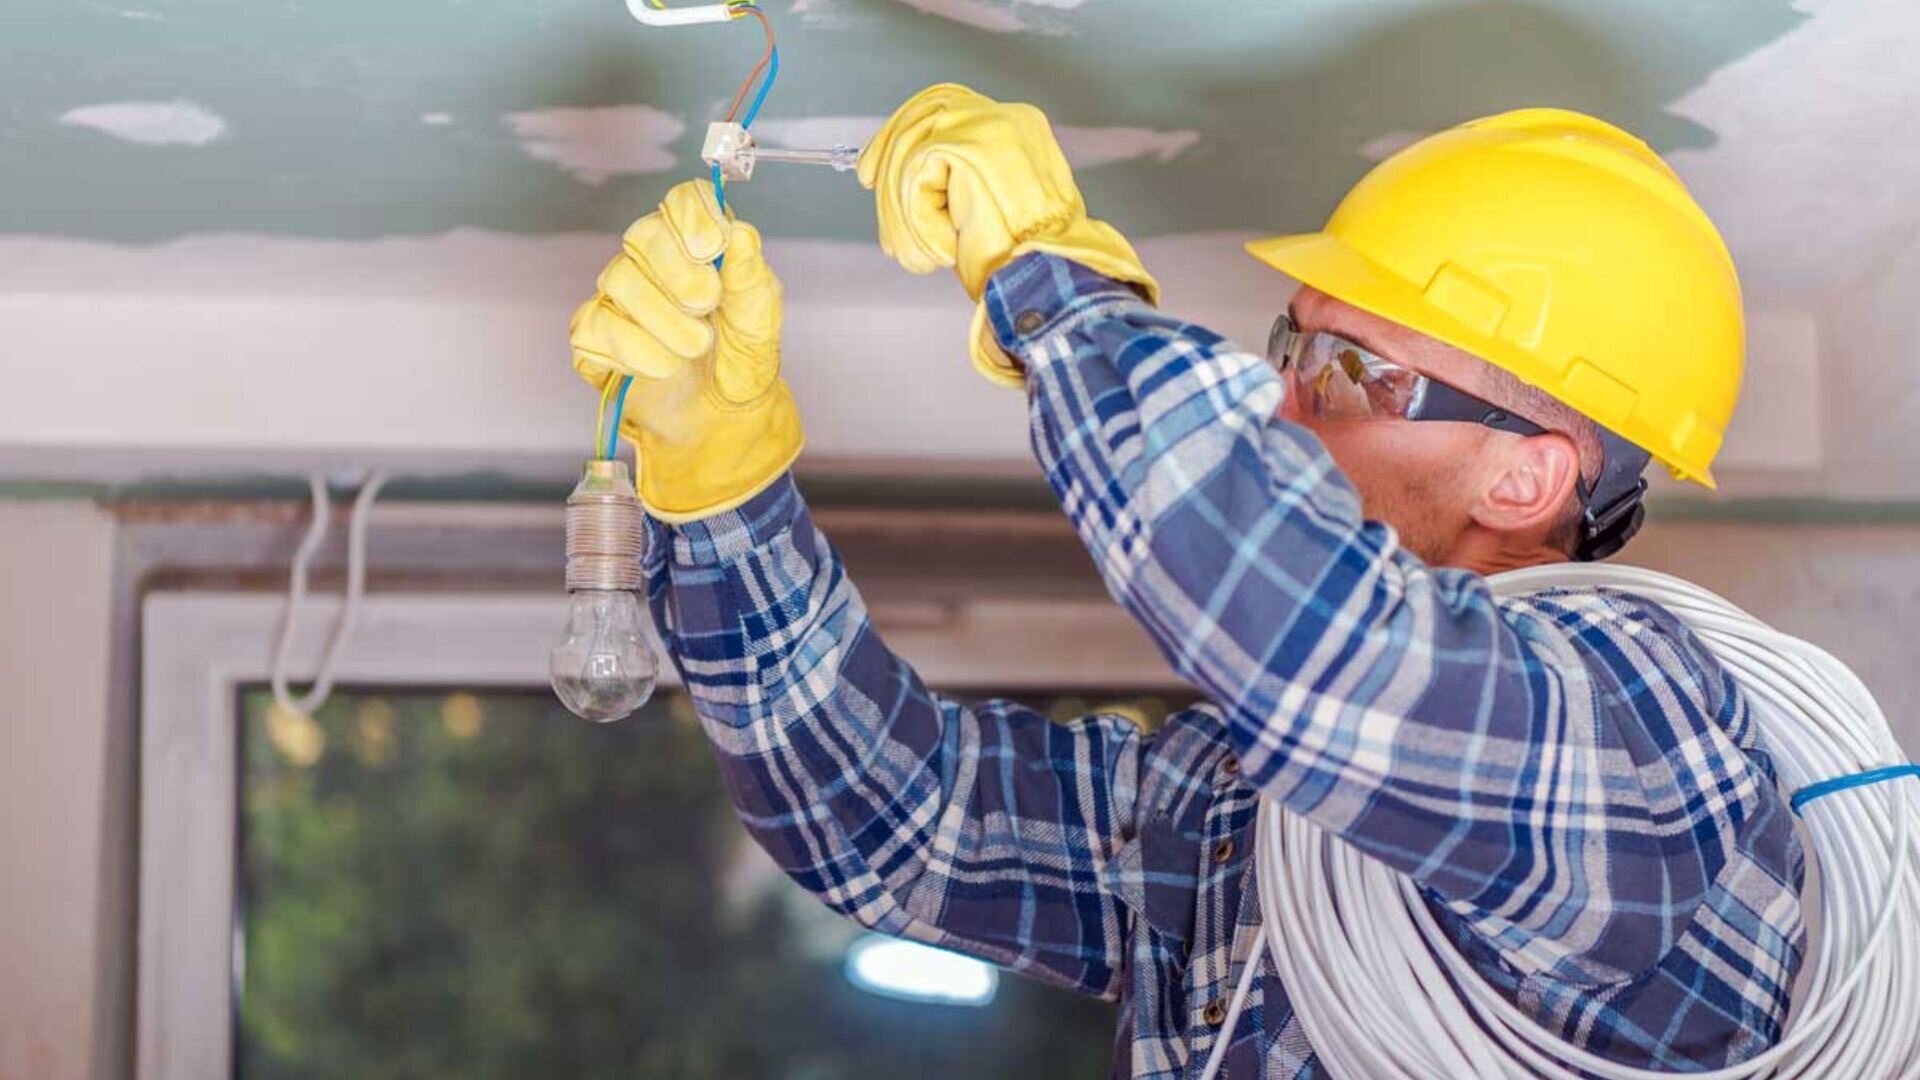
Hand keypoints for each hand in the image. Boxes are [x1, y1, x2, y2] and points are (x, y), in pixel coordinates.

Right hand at [570, 179, 801, 522]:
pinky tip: (663, 367)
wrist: (722, 417)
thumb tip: (739, 233)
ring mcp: (618, 298)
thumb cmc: (740, 358)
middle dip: (677, 271)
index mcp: (695, 245)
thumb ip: (751, 277)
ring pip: (619, 281)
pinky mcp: (594, 338)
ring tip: (696, 348)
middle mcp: (651, 263)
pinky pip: (595, 329)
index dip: (693, 217)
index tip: (712, 248)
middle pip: (642, 235)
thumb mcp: (761, 320)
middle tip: (707, 305)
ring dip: (663, 319)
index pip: (682, 202)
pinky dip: (634, 350)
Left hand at [858, 83, 1158, 385]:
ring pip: (910, 152)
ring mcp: (987, 127)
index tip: (870, 167)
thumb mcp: (992, 206)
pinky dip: (918, 220)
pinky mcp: (968, 147)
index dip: (901, 131)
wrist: (1049, 280)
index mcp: (1017, 127)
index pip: (945, 105)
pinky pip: (915, 178)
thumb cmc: (1028, 260)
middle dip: (885, 156)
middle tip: (867, 185)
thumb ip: (960, 181)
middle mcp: (1004, 117)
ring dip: (902, 211)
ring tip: (920, 254)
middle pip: (921, 116)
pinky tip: (943, 248)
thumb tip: (911, 180)